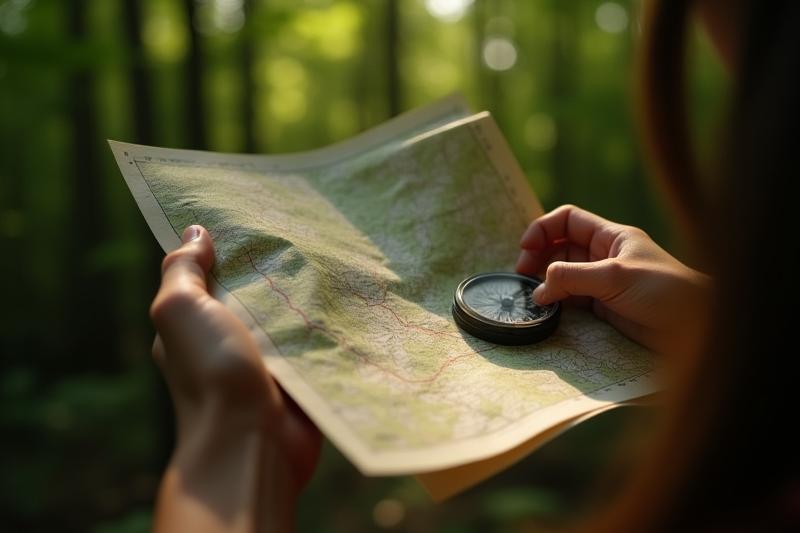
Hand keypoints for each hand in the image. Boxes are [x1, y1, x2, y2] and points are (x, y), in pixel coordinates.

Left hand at [150, 225, 320, 532]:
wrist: (251, 440)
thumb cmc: (212, 371)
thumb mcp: (182, 309)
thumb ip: (183, 271)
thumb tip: (195, 232)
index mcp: (194, 325)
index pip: (209, 277)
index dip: (227, 248)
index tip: (255, 213)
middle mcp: (228, 341)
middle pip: (252, 292)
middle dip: (274, 266)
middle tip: (306, 225)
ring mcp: (265, 360)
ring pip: (286, 315)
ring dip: (305, 294)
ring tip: (335, 251)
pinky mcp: (298, 375)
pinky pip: (312, 340)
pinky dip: (326, 322)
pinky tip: (350, 294)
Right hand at [516, 205, 709, 354]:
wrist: (696, 327)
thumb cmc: (665, 291)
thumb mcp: (614, 276)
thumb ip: (572, 277)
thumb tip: (539, 288)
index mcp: (611, 236)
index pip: (568, 220)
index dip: (543, 229)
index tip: (525, 249)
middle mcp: (604, 255)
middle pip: (560, 246)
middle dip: (538, 257)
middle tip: (522, 276)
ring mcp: (603, 281)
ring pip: (563, 274)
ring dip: (545, 281)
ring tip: (531, 295)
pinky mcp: (604, 305)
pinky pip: (572, 298)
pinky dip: (556, 301)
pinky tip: (547, 308)